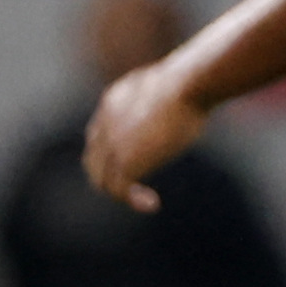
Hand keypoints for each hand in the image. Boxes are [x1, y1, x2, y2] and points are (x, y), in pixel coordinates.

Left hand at [83, 62, 206, 209]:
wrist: (187, 85)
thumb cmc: (193, 82)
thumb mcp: (171, 85)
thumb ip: (168, 95)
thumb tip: (191, 92)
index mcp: (113, 101)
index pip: (98, 135)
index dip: (109, 154)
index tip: (136, 163)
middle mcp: (106, 122)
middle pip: (93, 161)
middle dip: (108, 178)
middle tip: (132, 191)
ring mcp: (112, 143)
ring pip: (102, 179)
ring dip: (121, 194)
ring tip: (145, 201)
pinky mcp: (124, 159)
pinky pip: (119, 189)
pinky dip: (133, 200)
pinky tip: (152, 204)